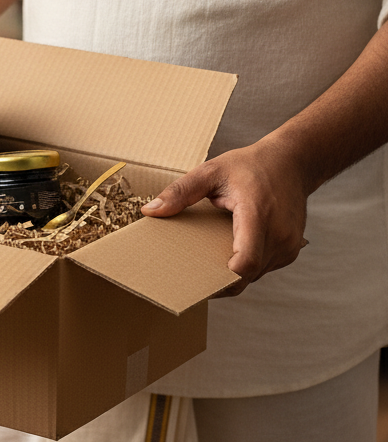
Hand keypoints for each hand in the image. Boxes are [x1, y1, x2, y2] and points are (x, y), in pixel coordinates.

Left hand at [141, 139, 308, 295]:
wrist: (291, 162)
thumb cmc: (250, 165)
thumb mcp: (210, 171)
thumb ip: (180, 192)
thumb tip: (150, 211)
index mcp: (258, 214)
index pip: (245, 262)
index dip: (223, 278)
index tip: (196, 280)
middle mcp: (279, 235)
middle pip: (247, 274)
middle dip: (219, 279)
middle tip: (189, 277)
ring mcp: (288, 245)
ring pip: (256, 274)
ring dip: (232, 273)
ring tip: (204, 264)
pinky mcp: (290, 249)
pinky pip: (263, 267)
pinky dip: (245, 265)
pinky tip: (225, 253)